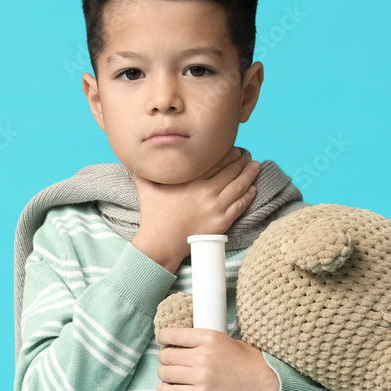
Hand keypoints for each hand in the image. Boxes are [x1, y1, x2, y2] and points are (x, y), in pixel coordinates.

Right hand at [131, 147, 260, 272]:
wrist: (161, 243)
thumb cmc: (154, 216)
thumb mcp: (146, 188)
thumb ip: (143, 171)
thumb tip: (134, 158)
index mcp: (191, 180)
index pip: (215, 161)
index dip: (227, 152)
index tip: (234, 148)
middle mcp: (206, 191)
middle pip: (230, 171)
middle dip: (241, 161)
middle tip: (247, 155)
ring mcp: (216, 207)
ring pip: (239, 186)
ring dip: (249, 175)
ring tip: (255, 166)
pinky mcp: (222, 222)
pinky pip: (240, 206)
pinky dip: (248, 196)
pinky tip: (253, 189)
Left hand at [156, 327, 279, 390]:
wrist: (265, 383)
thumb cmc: (248, 361)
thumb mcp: (226, 340)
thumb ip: (203, 341)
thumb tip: (180, 343)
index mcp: (208, 337)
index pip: (173, 335)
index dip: (163, 337)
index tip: (162, 340)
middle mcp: (202, 355)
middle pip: (166, 355)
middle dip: (164, 358)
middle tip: (168, 361)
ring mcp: (201, 376)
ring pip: (166, 373)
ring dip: (164, 374)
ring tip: (169, 375)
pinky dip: (165, 390)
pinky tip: (166, 388)